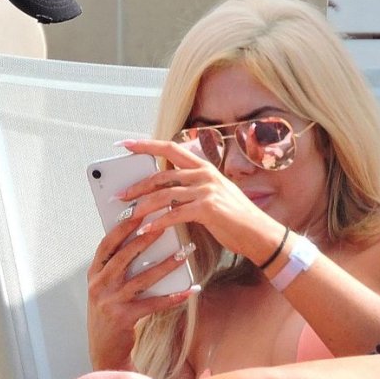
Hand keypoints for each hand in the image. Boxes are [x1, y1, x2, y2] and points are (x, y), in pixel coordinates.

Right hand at [86, 206, 197, 368]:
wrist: (104, 351)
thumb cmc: (110, 312)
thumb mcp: (106, 288)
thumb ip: (117, 267)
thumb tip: (145, 241)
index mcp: (94, 274)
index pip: (106, 244)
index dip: (122, 227)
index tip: (139, 211)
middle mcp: (99, 286)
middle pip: (124, 257)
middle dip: (145, 239)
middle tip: (165, 225)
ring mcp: (110, 302)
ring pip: (142, 279)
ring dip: (165, 265)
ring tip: (183, 254)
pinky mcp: (124, 318)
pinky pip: (153, 304)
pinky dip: (173, 298)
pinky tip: (189, 291)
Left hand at [113, 137, 288, 265]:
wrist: (259, 233)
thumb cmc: (235, 218)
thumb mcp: (213, 195)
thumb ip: (191, 189)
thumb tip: (165, 192)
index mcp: (204, 167)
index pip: (170, 148)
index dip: (146, 145)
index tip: (125, 144)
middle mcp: (204, 174)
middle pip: (161, 175)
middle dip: (137, 186)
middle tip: (120, 195)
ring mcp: (206, 190)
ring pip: (163, 195)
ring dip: (142, 206)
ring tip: (129, 216)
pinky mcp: (207, 208)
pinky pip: (174, 214)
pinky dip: (158, 223)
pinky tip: (148, 230)